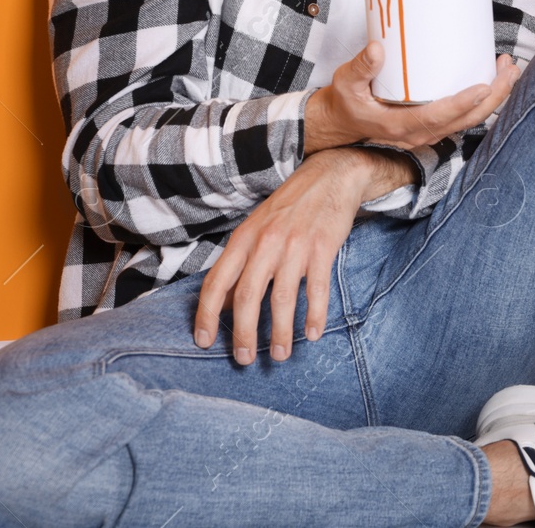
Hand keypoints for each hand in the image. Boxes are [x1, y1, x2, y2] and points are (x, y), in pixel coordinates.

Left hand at [193, 148, 385, 362]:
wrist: (331, 175)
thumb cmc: (290, 206)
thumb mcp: (257, 227)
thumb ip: (240, 262)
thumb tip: (222, 304)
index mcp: (244, 238)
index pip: (216, 281)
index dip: (206, 314)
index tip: (203, 341)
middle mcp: (266, 242)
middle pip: (246, 296)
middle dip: (243, 333)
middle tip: (244, 359)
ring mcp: (295, 245)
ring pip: (282, 298)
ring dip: (280, 332)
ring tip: (280, 355)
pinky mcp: (323, 247)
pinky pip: (317, 289)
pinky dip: (315, 315)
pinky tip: (312, 334)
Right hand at [305, 44, 519, 152]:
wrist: (340, 123)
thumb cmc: (344, 102)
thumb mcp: (345, 82)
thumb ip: (361, 67)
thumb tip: (377, 49)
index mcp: (399, 125)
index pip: (439, 117)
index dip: (463, 103)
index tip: (485, 86)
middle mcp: (419, 133)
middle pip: (465, 120)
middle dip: (493, 96)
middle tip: (509, 69)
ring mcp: (427, 132)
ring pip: (468, 120)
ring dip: (493, 98)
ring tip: (509, 70)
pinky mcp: (431, 126)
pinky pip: (462, 118)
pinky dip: (482, 102)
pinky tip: (492, 80)